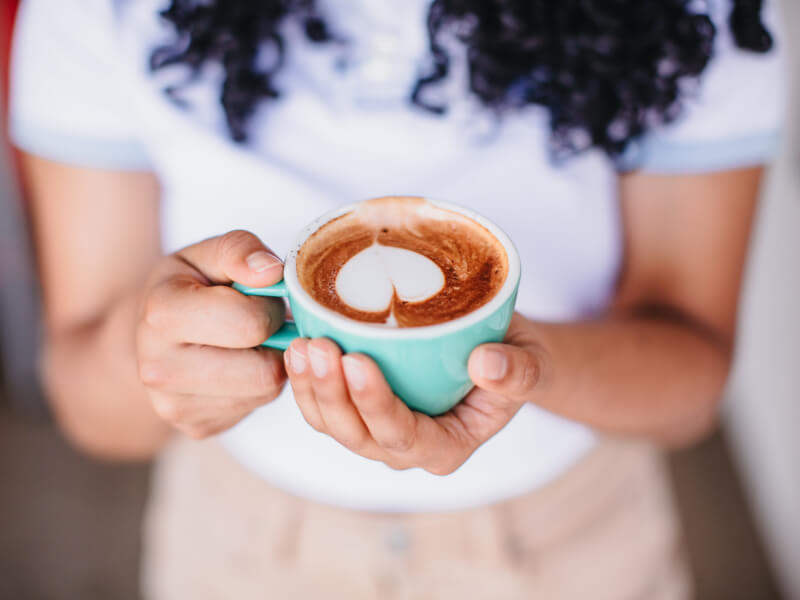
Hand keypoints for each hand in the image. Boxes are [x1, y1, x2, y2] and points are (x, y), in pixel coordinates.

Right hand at [136, 230, 288, 438]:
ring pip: (263, 392)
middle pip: (262, 371)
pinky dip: (256, 387)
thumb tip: (271, 272)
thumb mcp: (208, 254)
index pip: (248, 323)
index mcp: (160, 314)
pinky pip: (253, 409)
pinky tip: (237, 366)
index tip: (259, 298)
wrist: (146, 336)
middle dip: (273, 342)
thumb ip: (240, 250)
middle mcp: (158, 368)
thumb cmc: (187, 288)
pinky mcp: (194, 427)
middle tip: (259, 325)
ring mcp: (173, 406)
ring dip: (268, 365)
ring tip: (247, 345)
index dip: (268, 307)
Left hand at [285, 314, 542, 474]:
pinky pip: (323, 406)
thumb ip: (520, 372)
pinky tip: (297, 347)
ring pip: (332, 424)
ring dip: (311, 388)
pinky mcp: (359, 409)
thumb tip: (487, 365)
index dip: (377, 404)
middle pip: (358, 435)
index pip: (405, 435)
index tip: (358, 361)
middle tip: (320, 347)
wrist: (499, 350)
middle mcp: (406, 448)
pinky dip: (305, 381)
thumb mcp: (534, 363)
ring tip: (301, 345)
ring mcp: (378, 431)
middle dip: (333, 394)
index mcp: (447, 446)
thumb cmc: (516, 359)